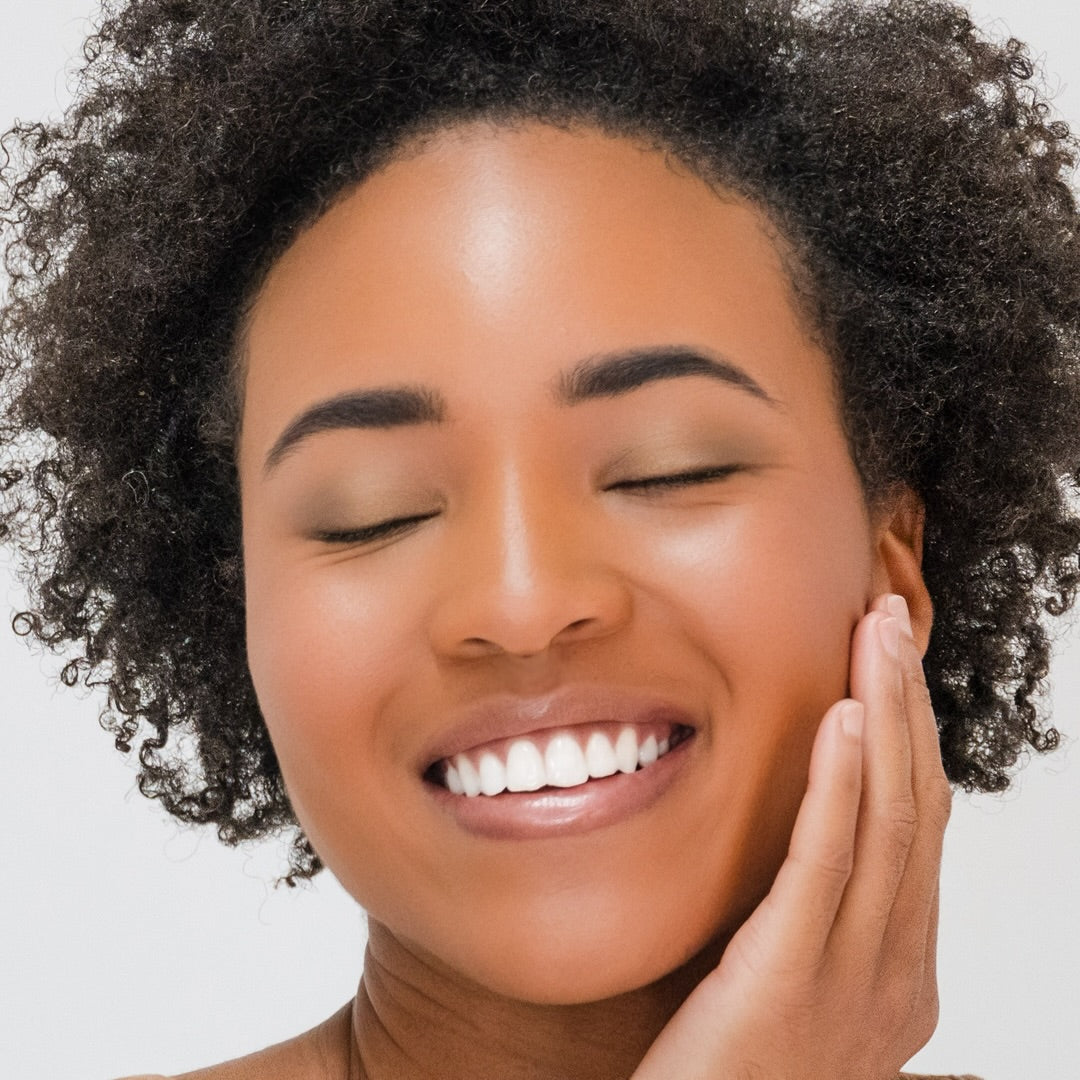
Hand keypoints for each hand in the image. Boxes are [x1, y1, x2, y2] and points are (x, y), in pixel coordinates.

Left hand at [631, 594, 950, 1079]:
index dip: (912, 740)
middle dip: (907, 706)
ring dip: (886, 716)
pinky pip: (825, 864)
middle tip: (890, 621)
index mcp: (897, 975)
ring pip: (887, 823)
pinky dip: (840, 783)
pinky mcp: (788, 981)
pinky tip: (844, 717)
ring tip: (876, 636)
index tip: (891, 667)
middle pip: (915, 810)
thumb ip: (815, 933)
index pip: (918, 833)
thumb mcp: (792, 998)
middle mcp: (893, 975)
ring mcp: (851, 982)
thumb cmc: (731, 1078)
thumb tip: (814, 859)